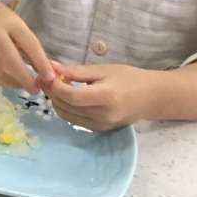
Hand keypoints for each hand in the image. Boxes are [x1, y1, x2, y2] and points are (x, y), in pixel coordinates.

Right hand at [0, 0, 55, 92]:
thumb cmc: (2, 20)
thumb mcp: (18, 27)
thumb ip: (30, 48)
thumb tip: (44, 74)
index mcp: (11, 24)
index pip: (29, 44)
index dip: (41, 63)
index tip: (50, 79)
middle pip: (10, 61)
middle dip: (25, 79)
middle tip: (36, 90)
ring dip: (13, 83)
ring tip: (23, 86)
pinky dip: (1, 81)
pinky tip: (9, 80)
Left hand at [38, 62, 154, 130]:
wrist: (151, 98)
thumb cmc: (129, 78)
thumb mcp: (103, 70)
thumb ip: (77, 71)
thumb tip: (51, 66)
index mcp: (107, 97)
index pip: (72, 96)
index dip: (55, 86)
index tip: (48, 74)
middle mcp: (103, 115)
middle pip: (66, 107)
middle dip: (51, 92)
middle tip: (45, 77)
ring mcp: (101, 126)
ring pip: (67, 116)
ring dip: (56, 101)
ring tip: (54, 85)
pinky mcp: (99, 130)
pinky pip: (74, 120)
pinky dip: (65, 108)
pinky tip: (66, 96)